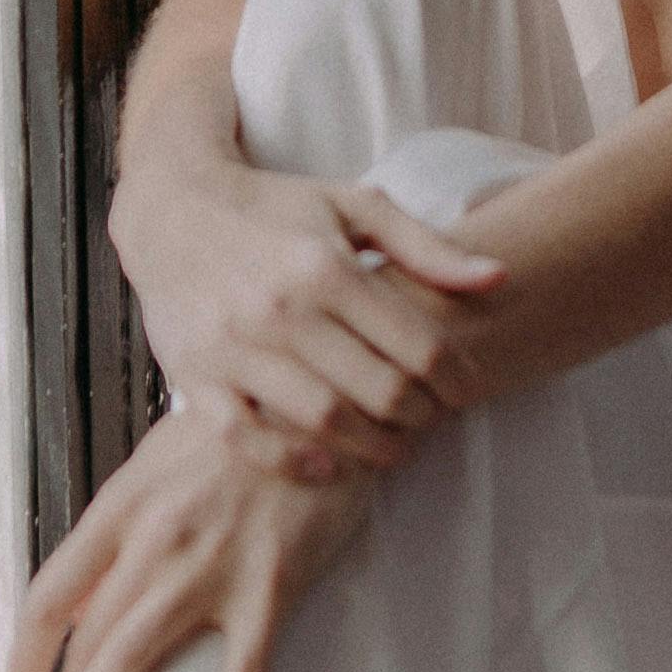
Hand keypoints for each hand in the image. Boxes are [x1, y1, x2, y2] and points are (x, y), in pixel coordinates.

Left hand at [9, 411, 379, 671]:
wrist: (322, 400)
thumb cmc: (245, 425)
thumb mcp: (165, 460)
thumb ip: (127, 524)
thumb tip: (88, 595)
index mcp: (124, 506)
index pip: (51, 595)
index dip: (23, 655)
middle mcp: (155, 539)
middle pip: (86, 636)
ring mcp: (211, 565)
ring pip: (138, 656)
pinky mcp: (270, 586)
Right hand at [107, 147, 504, 470]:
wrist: (172, 210)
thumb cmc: (274, 208)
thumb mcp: (351, 207)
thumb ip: (425, 246)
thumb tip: (499, 279)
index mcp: (325, 264)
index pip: (417, 345)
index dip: (456, 378)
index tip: (465, 389)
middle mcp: (280, 307)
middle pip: (379, 390)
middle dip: (421, 417)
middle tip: (431, 420)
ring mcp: (234, 347)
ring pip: (322, 421)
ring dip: (372, 447)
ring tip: (394, 447)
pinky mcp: (196, 377)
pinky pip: (249, 439)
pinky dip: (293, 462)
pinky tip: (328, 464)